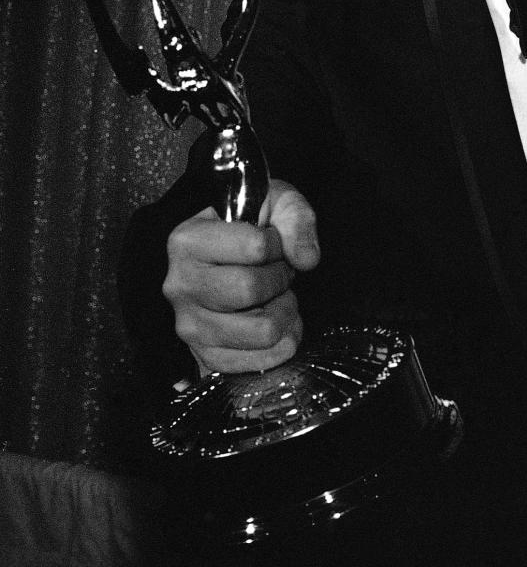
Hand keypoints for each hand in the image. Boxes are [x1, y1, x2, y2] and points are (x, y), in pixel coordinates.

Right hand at [163, 179, 319, 374]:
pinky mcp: (206, 356)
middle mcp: (180, 285)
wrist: (235, 257)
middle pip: (252, 289)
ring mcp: (189, 325)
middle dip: (280, 279)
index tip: (271, 242)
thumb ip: (296, 220)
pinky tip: (274, 322)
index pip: (255, 247)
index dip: (278, 244)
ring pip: (262, 330)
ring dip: (285, 313)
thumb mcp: (277, 203)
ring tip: (276, 298)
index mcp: (187, 240)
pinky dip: (281, 344)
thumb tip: (306, 259)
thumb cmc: (254, 226)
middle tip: (278, 272)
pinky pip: (258, 363)